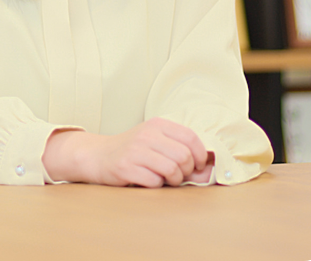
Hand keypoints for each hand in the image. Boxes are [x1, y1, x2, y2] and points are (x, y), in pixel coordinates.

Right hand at [42, 117, 212, 187]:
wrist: (99, 155)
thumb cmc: (134, 151)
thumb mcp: (157, 144)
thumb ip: (184, 155)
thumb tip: (211, 171)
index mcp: (158, 124)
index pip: (191, 138)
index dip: (200, 156)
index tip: (196, 166)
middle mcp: (147, 134)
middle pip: (183, 156)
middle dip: (185, 171)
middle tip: (177, 175)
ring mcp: (135, 150)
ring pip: (171, 169)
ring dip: (172, 180)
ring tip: (163, 178)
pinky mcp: (126, 167)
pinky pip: (154, 182)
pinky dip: (155, 185)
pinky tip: (147, 179)